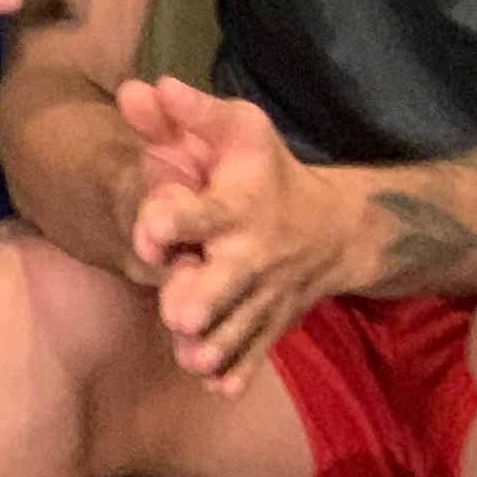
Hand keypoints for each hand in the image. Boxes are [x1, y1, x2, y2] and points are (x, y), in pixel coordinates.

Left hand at [120, 76, 355, 390]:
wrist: (336, 229)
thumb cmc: (266, 172)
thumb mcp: (236, 131)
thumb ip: (185, 115)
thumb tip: (140, 88)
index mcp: (236, 206)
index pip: (205, 213)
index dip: (175, 220)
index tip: (151, 229)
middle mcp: (249, 256)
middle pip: (224, 284)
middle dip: (202, 299)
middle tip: (177, 313)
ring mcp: (261, 297)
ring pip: (235, 330)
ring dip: (213, 347)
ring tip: (191, 359)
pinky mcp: (268, 327)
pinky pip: (255, 356)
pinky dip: (238, 373)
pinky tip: (218, 387)